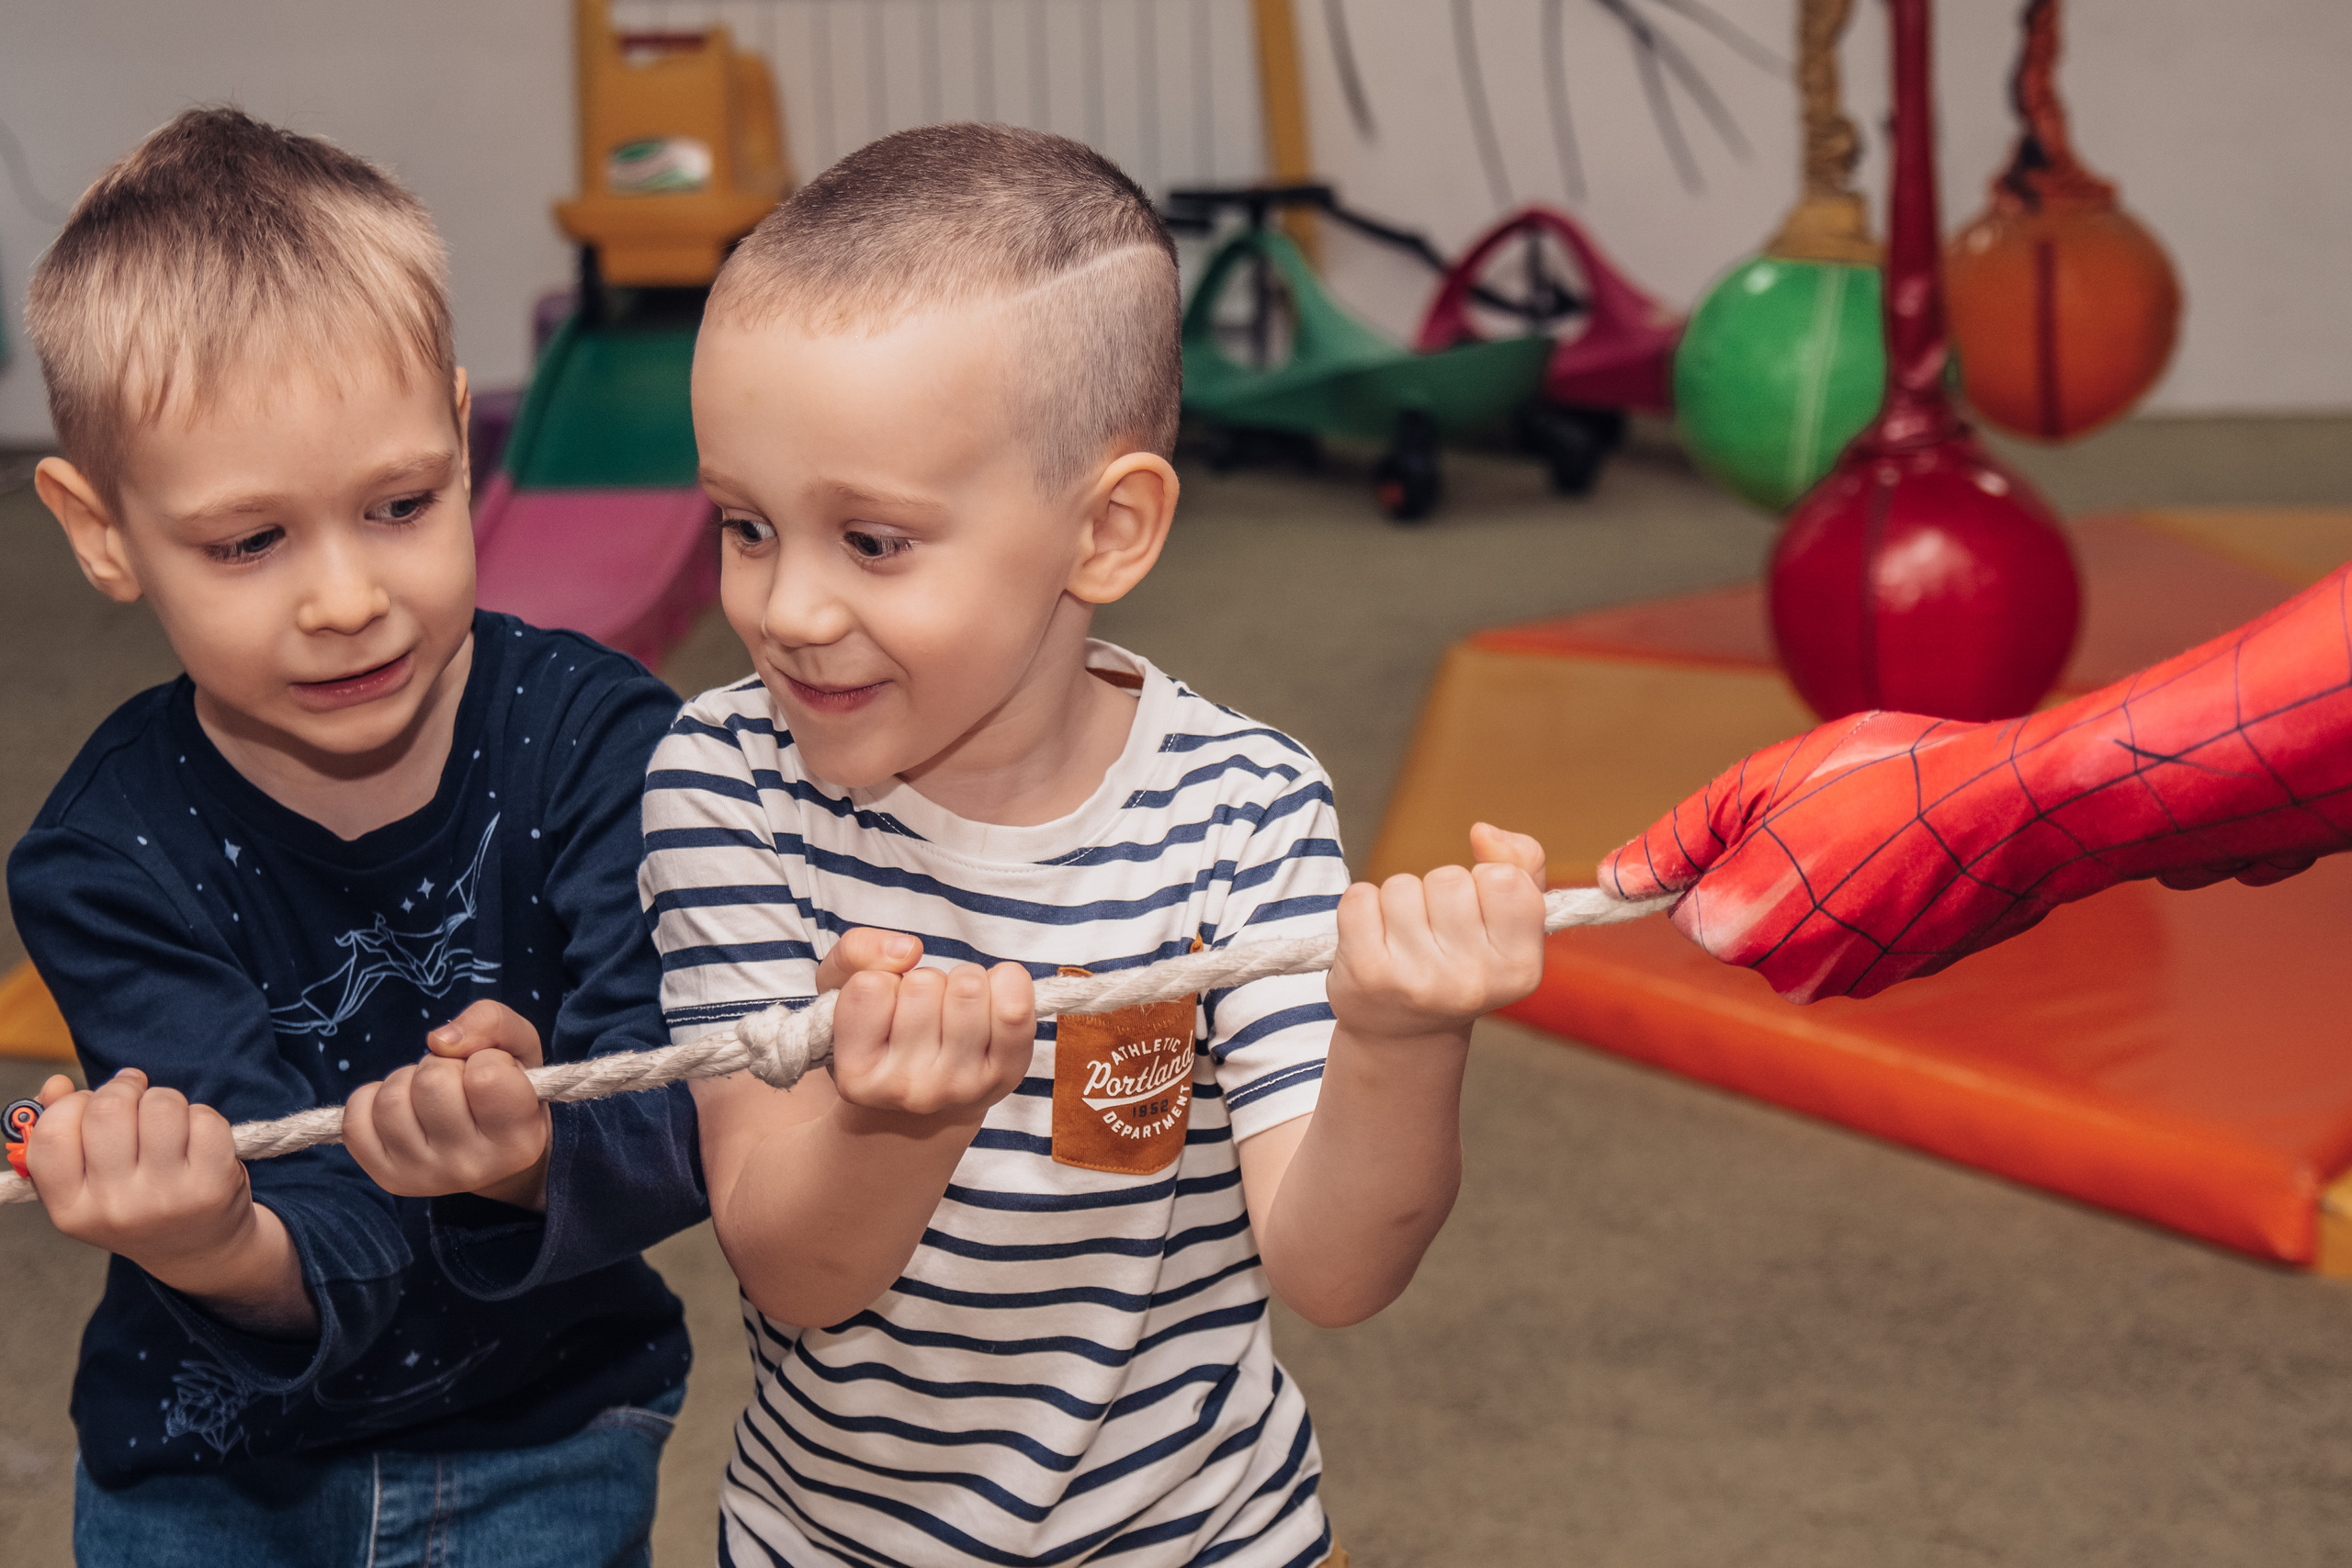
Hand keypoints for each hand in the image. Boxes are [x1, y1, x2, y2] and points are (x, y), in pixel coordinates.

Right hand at [25, 1069, 271, 1285]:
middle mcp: (115, 1207)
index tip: (91, 1105)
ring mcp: (165, 1198)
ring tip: (166, 1119)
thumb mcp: (88, 1183)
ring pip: (160, 1105)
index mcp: (71, 1208)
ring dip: (164, 1099)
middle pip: (108, 1109)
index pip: (52, 1134)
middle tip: (134, 1098)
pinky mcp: (212, 1186)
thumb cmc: (137, 1202)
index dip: (72, 1104)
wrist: (198, 1250)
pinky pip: (204, 1117)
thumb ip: (60, 1130)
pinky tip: (196, 1137)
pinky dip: (201, 1115)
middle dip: (124, 1089)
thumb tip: (56, 1084)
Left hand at [344, 999, 550, 1207]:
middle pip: (431, 1083)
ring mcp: (424, 1176)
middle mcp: (471, 1167)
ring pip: (390, 1099)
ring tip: (429, 1096)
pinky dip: (371, 1099)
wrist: (491, 1152)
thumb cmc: (508, 1090)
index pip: (485, 1075)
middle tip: (457, 1083)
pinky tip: (401, 1108)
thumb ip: (492, 1022)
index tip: (494, 1073)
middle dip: (441, 1065)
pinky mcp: (387, 1177)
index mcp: (516, 1140)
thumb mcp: (518, 1046)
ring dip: (407, 1081)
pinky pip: (355, 1119)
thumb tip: (437, 1040)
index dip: (486, 1057)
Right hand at [819, 928, 1033, 1129]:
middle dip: (925, 980)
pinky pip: (1014, 1009)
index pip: (869, 986)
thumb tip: (908, 950)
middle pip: (923, 984)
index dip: (881, 980)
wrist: (926, 1102)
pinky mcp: (1004, 1076)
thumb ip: (856, 951)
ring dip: (963, 981)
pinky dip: (1008, 985)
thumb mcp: (844, 990)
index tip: (884, 1007)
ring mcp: (959, 1086)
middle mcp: (906, 1090)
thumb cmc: (883, 1032)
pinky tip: (992, 999)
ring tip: (952, 1010)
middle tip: (923, 1009)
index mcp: (855, 1076)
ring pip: (968, 987)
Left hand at [1327, 823, 1547, 1044]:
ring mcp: (1418, 980)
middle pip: (1449, 879)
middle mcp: (1472, 981)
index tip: (1478, 908)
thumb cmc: (1462, 964)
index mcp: (1519, 968)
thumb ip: (1522, 865)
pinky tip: (1374, 938)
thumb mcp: (1511, 925)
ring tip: (1404, 936)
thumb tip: (1483, 832)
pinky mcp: (1368, 974)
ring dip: (1398, 899)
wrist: (1404, 1035)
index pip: (1506, 879)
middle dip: (1438, 890)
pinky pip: (1360, 897)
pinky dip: (1362, 907)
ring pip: (1402, 886)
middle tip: (1435, 929)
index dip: (1486, 879)